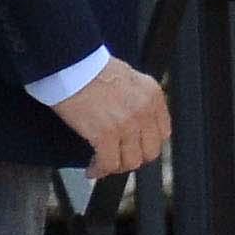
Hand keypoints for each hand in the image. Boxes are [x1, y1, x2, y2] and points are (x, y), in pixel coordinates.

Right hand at [54, 56, 169, 177]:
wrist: (71, 65)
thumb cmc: (91, 67)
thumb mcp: (128, 78)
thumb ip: (138, 99)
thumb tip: (134, 120)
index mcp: (153, 95)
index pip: (162, 133)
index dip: (147, 144)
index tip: (135, 147)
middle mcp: (144, 110)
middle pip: (150, 151)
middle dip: (133, 157)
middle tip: (118, 157)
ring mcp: (127, 124)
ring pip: (131, 161)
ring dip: (116, 166)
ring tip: (103, 164)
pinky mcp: (106, 134)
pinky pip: (109, 163)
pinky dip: (100, 170)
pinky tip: (92, 169)